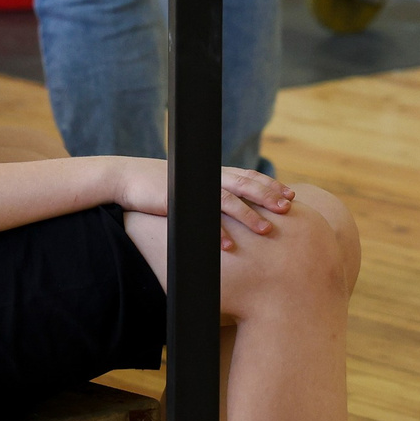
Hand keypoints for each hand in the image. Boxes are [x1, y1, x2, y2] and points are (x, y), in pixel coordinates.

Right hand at [114, 160, 296, 250]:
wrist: (129, 179)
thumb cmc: (162, 185)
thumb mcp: (193, 184)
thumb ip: (214, 190)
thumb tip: (235, 202)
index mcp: (214, 173)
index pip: (248, 176)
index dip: (270, 185)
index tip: (290, 195)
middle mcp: (208, 178)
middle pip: (246, 186)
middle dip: (268, 197)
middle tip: (288, 209)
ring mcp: (196, 189)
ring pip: (229, 202)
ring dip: (249, 216)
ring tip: (267, 230)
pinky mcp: (180, 203)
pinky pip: (202, 221)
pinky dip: (217, 233)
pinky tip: (230, 247)